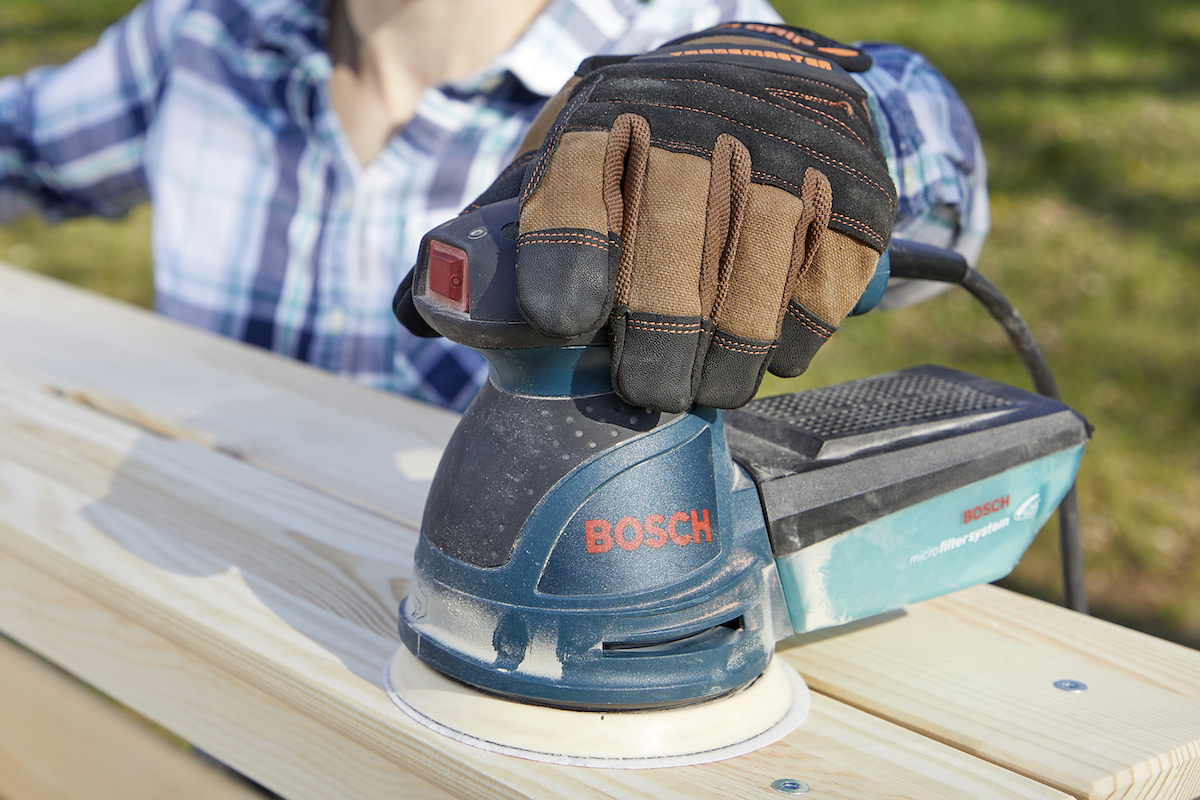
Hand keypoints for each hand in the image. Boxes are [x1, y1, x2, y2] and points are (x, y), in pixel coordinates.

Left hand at [418, 23, 897, 411]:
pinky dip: (794, 338)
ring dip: (728, 357)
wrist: (761, 82)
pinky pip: (826, 286)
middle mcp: (700, 115)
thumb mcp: (558, 172)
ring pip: (759, 275)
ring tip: (704, 390)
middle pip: (676, 239)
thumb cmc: (639, 156)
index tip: (564, 322)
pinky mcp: (855, 189)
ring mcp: (787, 149)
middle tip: (648, 392)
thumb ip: (491, 243)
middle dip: (660, 336)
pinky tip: (768, 353)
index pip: (580, 176)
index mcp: (607, 109)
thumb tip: (419, 314)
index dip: (569, 252)